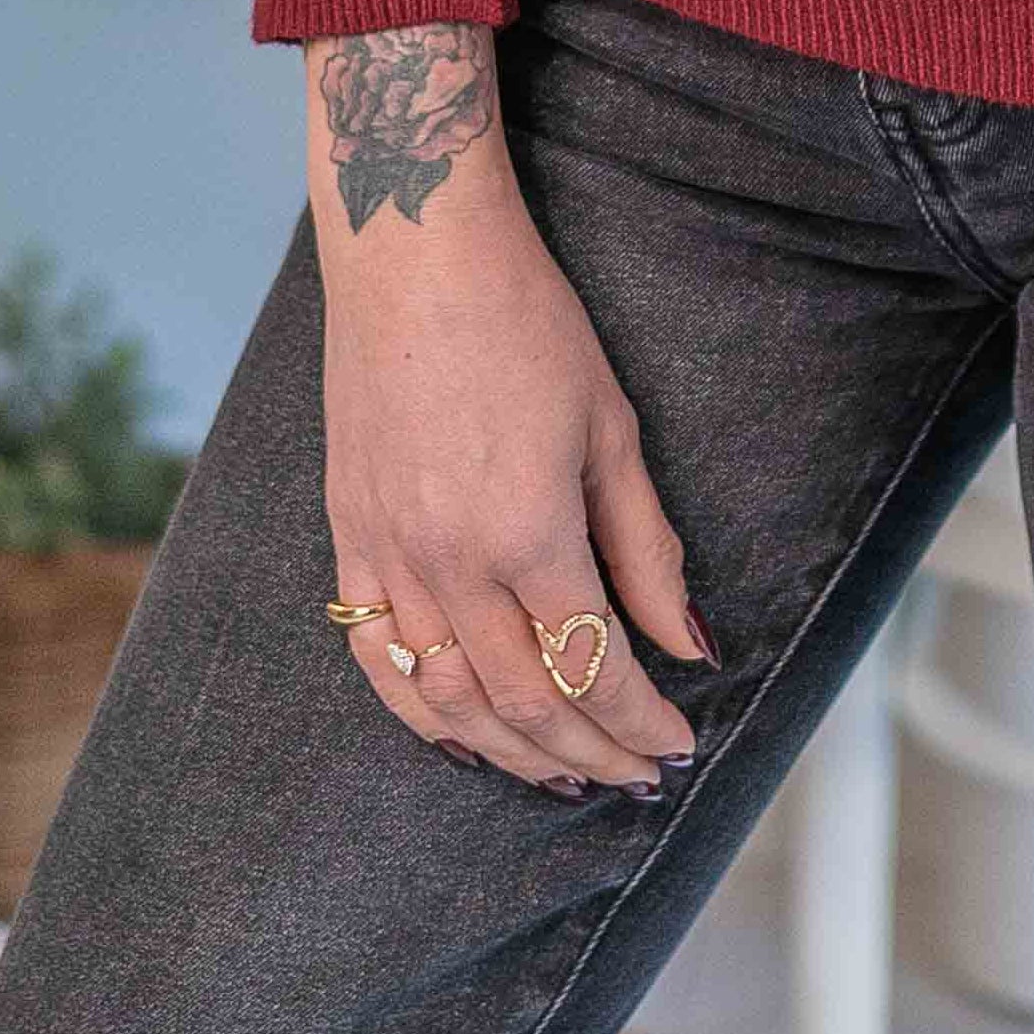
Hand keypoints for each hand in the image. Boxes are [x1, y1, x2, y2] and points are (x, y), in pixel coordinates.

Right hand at [313, 26, 708, 799]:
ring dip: (510, 752)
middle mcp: (450, 563)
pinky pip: (376, 656)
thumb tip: (686, 643)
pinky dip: (422, 712)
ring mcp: (387, 555)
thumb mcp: (613, 431)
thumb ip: (647, 550)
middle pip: (522, 704)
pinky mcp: (347, 536)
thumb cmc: (529, 323)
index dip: (640, 722)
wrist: (415, 256)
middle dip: (588, 752)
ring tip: (564, 774)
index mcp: (528, 535)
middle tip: (636, 777)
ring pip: (447, 700)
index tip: (677, 743)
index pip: (592, 668)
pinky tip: (463, 733)